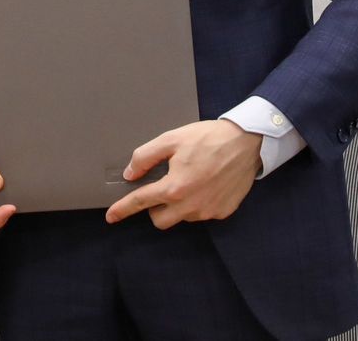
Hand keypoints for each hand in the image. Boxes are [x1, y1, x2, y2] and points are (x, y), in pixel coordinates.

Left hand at [105, 118, 261, 228]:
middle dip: (154, 208)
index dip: (123, 209)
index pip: (141, 202)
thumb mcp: (171, 139)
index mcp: (174, 188)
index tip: (111, 217)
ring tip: (189, 179)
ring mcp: (208, 212)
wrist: (246, 142)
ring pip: (181, 217)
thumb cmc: (208, 138)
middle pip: (160, 220)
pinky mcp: (222, 212)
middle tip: (161, 187)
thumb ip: (146, 157)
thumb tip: (130, 173)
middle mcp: (190, 206)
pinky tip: (204, 184)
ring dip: (177, 205)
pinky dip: (196, 203)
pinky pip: (201, 214)